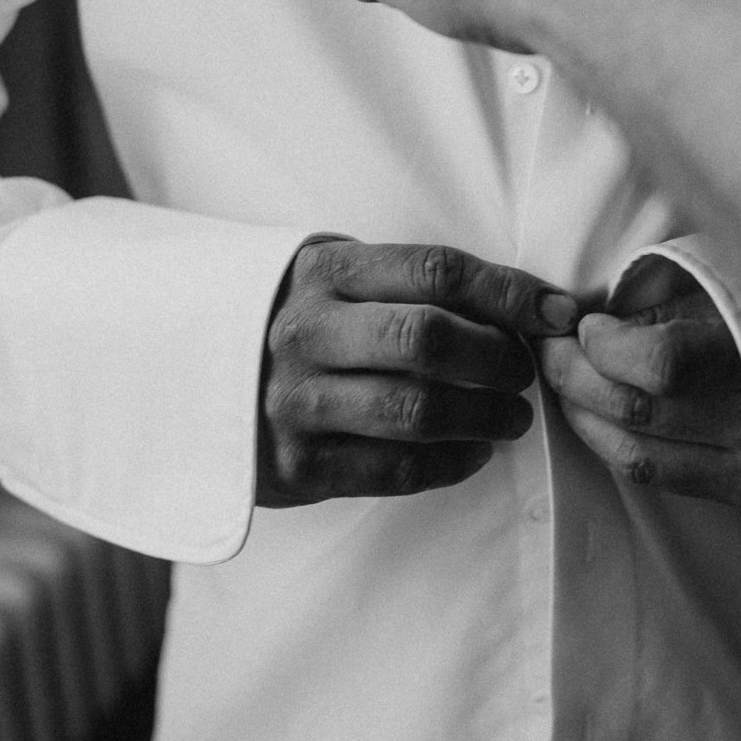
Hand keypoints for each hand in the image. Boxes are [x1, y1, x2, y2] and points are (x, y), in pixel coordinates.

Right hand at [259, 238, 581, 505]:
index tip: (559, 314)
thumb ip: (406, 283)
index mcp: (323, 272)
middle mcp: (306, 333)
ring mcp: (295, 402)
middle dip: (499, 359)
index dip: (511, 293)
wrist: (181, 379)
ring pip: (418, 411)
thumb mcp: (331, 277)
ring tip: (512, 417)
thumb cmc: (292, 320)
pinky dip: (450, 464)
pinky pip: (394, 469)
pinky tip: (473, 453)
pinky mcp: (295, 466)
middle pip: (430, 340)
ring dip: (485, 418)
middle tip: (526, 373)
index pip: (436, 272)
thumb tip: (527, 306)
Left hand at [539, 264, 740, 508]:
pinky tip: (596, 417)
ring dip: (582, 416)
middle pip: (637, 409)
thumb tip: (598, 315)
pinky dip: (612, 444)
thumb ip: (674, 298)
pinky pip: (659, 476)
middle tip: (552, 348)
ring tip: (564, 383)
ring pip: (637, 454)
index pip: (661, 362)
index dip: (606, 345)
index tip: (588, 324)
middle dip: (573, 376)